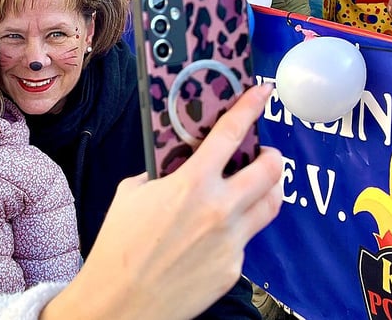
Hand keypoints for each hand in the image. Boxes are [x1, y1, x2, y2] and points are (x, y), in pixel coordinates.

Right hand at [41, 85, 283, 319]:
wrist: (121, 302)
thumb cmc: (119, 247)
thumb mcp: (131, 195)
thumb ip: (159, 176)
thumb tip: (173, 168)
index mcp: (192, 183)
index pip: (232, 133)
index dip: (251, 107)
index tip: (263, 93)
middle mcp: (220, 209)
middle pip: (271, 171)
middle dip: (272, 156)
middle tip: (264, 154)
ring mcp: (231, 240)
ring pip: (271, 205)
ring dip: (269, 190)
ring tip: (256, 187)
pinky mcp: (233, 268)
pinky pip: (245, 241)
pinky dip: (236, 231)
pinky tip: (214, 237)